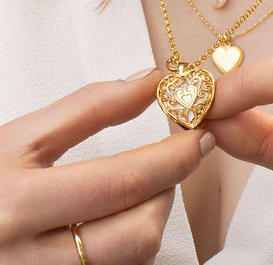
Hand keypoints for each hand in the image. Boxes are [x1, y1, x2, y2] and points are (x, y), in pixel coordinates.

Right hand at [0, 68, 214, 264]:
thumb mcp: (22, 137)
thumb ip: (88, 107)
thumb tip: (147, 82)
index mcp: (18, 200)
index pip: (120, 181)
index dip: (172, 157)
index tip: (199, 135)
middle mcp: (29, 255)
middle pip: (137, 230)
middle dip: (170, 186)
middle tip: (179, 155)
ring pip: (133, 258)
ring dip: (153, 215)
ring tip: (144, 186)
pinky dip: (133, 243)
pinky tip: (119, 218)